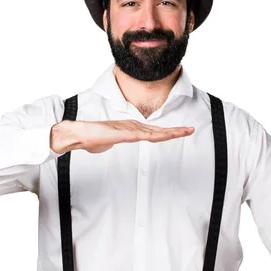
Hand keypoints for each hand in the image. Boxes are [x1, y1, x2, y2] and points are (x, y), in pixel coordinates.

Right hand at [51, 119, 194, 154]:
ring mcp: (129, 129)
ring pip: (155, 132)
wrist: (79, 134)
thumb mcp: (105, 143)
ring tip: (186, 131)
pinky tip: (166, 136)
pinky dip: (156, 135)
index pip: (153, 132)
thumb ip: (109, 143)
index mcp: (130, 129)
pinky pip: (144, 135)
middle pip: (158, 131)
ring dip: (171, 133)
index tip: (180, 132)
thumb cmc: (90, 139)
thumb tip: (105, 144)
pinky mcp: (125, 134)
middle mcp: (133, 127)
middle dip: (176, 131)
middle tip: (191, 130)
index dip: (167, 132)